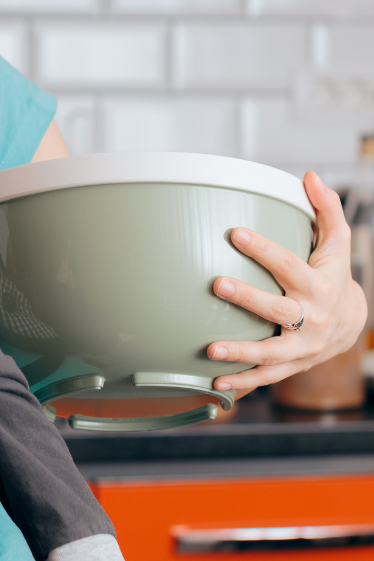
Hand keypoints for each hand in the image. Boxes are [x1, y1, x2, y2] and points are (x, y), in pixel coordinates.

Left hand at [209, 171, 366, 393]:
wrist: (351, 324)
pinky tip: (215, 385)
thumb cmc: (332, 276)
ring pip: (271, 351)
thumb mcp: (335, 243)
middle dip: (247, 298)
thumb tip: (307, 175)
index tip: (234, 232)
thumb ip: (324, 209)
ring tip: (209, 350)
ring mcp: (302, 344)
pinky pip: (267, 376)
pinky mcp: (292, 365)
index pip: (288, 263)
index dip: (263, 248)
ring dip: (240, 351)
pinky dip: (243, 383)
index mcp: (317, 284)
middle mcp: (311, 316)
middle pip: (278, 308)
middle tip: (215, 284)